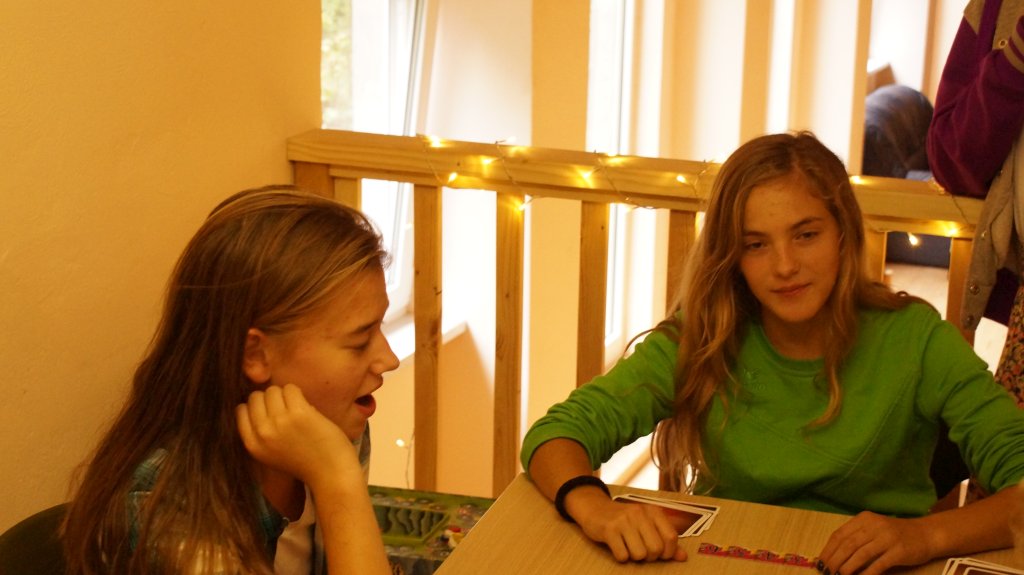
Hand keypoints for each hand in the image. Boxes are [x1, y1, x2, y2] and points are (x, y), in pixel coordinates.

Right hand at [236, 384, 358, 486]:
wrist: (331, 473)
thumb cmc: (304, 463)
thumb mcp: (271, 454)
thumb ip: (261, 433)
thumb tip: (260, 402)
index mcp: (252, 444)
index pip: (241, 410)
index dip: (256, 407)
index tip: (270, 411)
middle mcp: (262, 432)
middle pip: (256, 397)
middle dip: (270, 399)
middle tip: (285, 409)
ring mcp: (279, 421)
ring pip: (273, 390)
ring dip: (285, 395)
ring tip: (297, 409)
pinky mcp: (299, 413)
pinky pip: (291, 388)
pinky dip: (298, 393)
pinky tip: (306, 407)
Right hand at [571, 491, 687, 562]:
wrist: (595, 508)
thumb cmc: (624, 519)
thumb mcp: (646, 524)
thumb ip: (665, 539)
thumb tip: (683, 557)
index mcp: (652, 511)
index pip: (671, 537)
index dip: (668, 552)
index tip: (660, 554)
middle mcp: (639, 514)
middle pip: (656, 549)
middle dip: (650, 556)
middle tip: (641, 550)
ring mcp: (623, 521)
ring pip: (640, 554)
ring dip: (634, 557)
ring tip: (628, 547)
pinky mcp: (609, 529)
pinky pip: (622, 555)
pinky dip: (621, 556)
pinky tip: (617, 546)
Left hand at [817, 511, 934, 574]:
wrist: (926, 534)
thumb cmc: (895, 534)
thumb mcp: (874, 530)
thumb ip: (856, 538)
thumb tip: (833, 556)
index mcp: (864, 519)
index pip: (840, 534)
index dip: (828, 549)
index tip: (820, 562)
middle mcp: (874, 526)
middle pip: (848, 544)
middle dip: (834, 560)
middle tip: (826, 572)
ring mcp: (887, 538)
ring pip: (861, 554)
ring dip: (847, 567)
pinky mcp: (899, 551)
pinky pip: (879, 564)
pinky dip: (867, 573)